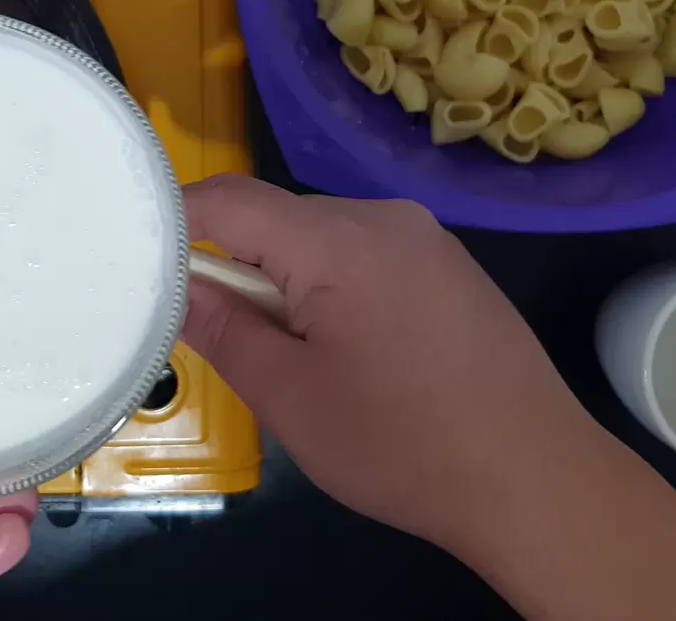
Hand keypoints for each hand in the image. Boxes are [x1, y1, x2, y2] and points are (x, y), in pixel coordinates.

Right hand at [179, 174, 593, 553]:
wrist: (534, 476)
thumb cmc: (401, 444)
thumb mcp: (290, 397)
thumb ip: (224, 330)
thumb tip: (181, 287)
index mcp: (336, 239)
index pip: (229, 198)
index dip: (177, 219)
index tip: (142, 260)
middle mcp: (384, 218)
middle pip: (279, 218)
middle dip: (239, 266)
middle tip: (223, 337)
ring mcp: (428, 239)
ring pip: (325, 240)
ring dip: (291, 282)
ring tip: (296, 358)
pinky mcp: (454, 269)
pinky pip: (370, 257)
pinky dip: (338, 289)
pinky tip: (354, 356)